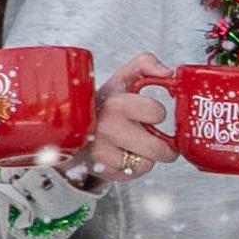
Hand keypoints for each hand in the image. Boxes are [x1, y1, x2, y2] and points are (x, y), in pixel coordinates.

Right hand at [75, 61, 175, 187]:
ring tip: (133, 145)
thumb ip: (145, 64)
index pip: (157, 113)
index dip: (157, 113)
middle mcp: (107, 129)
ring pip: (147, 164)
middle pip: (158, 149)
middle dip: (165, 147)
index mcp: (115, 104)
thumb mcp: (121, 77)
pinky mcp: (101, 171)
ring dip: (146, 156)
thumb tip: (167, 72)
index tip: (151, 114)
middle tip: (159, 141)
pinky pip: (133, 174)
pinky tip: (123, 154)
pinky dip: (133, 167)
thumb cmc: (102, 102)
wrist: (70, 126)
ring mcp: (103, 153)